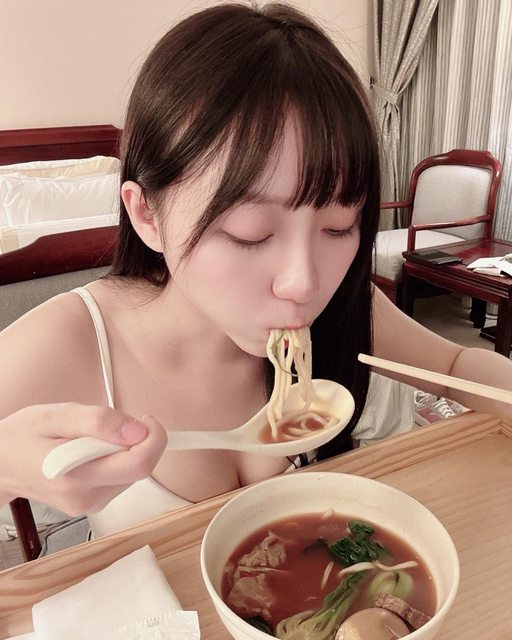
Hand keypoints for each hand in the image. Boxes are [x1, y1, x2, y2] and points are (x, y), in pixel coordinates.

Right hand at [0, 403, 167, 514]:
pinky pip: (120, 478)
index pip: (139, 465)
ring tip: (92, 438)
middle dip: (139, 441)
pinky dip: (115, 460)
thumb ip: (99, 421)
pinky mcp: (91, 504)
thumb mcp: (57, 416)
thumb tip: (138, 430)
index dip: (154, 438)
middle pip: (140, 470)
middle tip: (115, 424)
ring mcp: (89, 505)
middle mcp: (86, 498)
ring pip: (132, 474)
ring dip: (125, 450)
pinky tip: (92, 452)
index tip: (146, 419)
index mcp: (76, 478)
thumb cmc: (22, 437)